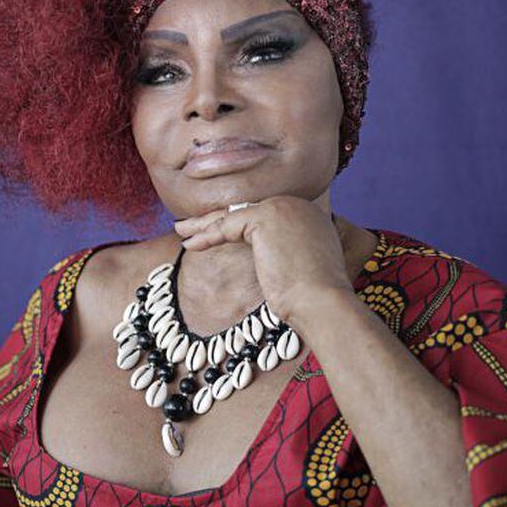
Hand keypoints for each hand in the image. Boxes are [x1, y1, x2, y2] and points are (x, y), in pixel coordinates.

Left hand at [173, 196, 354, 327]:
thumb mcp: (302, 267)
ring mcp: (281, 207)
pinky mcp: (264, 217)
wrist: (323, 302)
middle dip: (216, 219)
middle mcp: (295, 203)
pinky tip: (189, 245)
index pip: (262, 214)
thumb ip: (288, 252)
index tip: (215, 231)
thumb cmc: (315, 297)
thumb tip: (269, 258)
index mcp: (307, 213)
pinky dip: (206, 236)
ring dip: (203, 224)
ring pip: (233, 215)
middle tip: (190, 227)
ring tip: (182, 232)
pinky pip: (226, 225)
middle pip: (245, 210)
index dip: (235, 223)